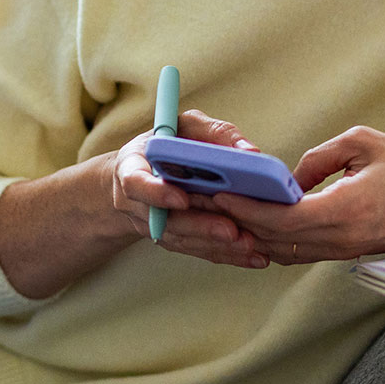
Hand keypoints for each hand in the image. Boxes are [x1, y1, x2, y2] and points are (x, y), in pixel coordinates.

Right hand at [109, 109, 270, 268]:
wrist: (141, 173)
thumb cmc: (168, 144)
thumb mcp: (184, 126)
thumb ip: (213, 133)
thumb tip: (250, 152)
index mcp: (132, 168)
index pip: (136, 184)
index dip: (156, 194)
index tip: (181, 199)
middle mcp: (137, 203)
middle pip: (167, 220)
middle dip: (200, 226)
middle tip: (230, 230)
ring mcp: (154, 226)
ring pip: (184, 240)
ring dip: (216, 245)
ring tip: (247, 244)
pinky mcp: (172, 241)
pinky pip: (197, 251)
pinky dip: (226, 255)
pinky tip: (252, 257)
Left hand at [212, 126, 384, 264]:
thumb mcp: (366, 144)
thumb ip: (320, 158)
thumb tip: (289, 177)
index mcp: (346, 210)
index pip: (281, 218)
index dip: (246, 208)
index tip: (220, 193)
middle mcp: (343, 239)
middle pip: (277, 240)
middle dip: (241, 223)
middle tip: (212, 203)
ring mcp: (348, 251)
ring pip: (288, 252)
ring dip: (257, 236)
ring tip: (229, 214)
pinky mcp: (352, 252)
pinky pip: (305, 253)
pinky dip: (279, 241)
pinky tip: (263, 225)